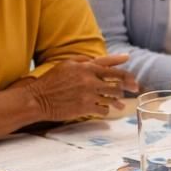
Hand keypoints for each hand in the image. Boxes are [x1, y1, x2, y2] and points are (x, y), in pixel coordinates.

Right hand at [17, 54, 138, 121]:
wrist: (37, 99)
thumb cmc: (50, 81)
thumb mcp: (66, 64)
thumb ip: (84, 61)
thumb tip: (98, 60)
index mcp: (86, 67)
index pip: (113, 70)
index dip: (126, 74)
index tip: (134, 79)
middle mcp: (90, 79)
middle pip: (117, 84)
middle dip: (125, 88)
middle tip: (131, 91)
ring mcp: (88, 94)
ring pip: (112, 98)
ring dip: (117, 101)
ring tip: (120, 104)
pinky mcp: (85, 108)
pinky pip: (103, 109)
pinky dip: (106, 110)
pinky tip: (105, 110)